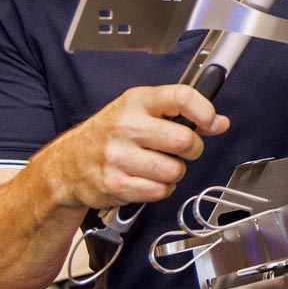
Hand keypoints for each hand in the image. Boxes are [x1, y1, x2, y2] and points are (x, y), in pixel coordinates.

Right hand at [40, 85, 228, 210]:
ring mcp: (119, 156)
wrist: (67, 164)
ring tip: (157, 166)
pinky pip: (160, 191)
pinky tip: (146, 180)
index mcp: (136, 102)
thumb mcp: (140, 111)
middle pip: (185, 140)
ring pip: (175, 170)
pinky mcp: (115, 184)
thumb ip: (180, 112)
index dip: (205, 112)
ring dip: (174, 173)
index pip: (182, 97)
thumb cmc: (109, 135)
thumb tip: (220, 122)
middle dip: (192, 149)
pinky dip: (160, 190)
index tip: (211, 123)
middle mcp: (127, 126)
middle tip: (181, 150)